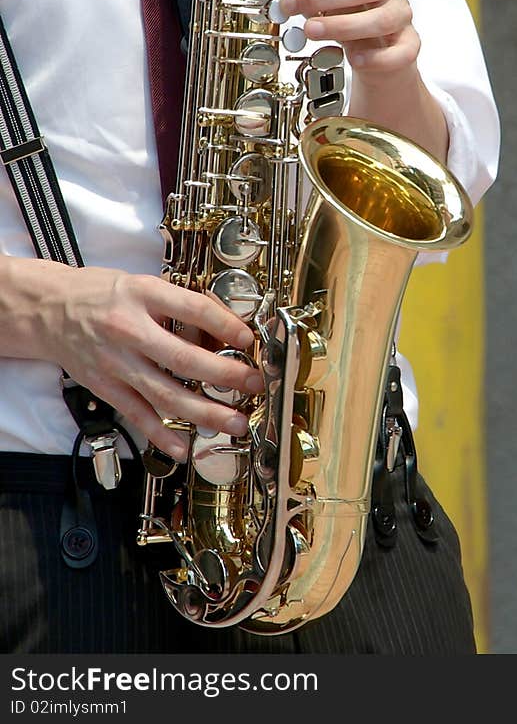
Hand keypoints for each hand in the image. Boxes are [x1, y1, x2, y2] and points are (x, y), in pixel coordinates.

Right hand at [38, 267, 260, 461]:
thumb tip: (227, 324)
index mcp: (143, 295)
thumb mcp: (144, 283)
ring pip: (165, 394)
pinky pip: (138, 414)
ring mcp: (116, 362)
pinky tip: (183, 447)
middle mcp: (129, 330)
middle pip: (184, 359)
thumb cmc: (102, 294)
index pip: (193, 310)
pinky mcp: (106, 386)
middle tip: (254, 384)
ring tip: (234, 422)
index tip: (249, 340)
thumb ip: (181, 303)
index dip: (226, 326)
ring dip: (205, 413)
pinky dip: (161, 434)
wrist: (48, 309)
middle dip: (226, 375)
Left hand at [278, 0, 419, 79]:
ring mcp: (402, 11)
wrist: (378, 45)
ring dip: (341, 26)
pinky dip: (375, 57)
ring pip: (379, 19)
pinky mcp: (410, 42)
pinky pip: (398, 51)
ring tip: (311, 31)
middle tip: (291, 5)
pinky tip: (354, 58)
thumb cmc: (351, 11)